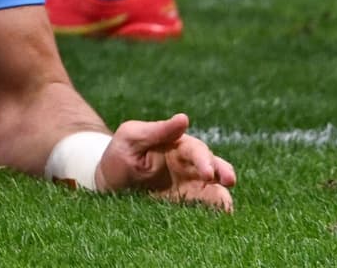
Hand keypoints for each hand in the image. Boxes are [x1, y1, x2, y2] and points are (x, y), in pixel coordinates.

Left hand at [99, 114, 236, 210]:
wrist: (107, 183)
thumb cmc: (120, 154)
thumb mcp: (131, 137)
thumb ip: (157, 130)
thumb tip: (184, 118)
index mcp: (177, 145)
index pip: (196, 150)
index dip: (204, 160)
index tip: (208, 172)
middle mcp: (189, 166)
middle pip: (214, 168)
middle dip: (223, 174)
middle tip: (228, 182)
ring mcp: (188, 187)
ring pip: (214, 190)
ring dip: (222, 196)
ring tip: (226, 207)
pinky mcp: (184, 207)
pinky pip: (202, 210)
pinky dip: (212, 213)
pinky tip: (216, 219)